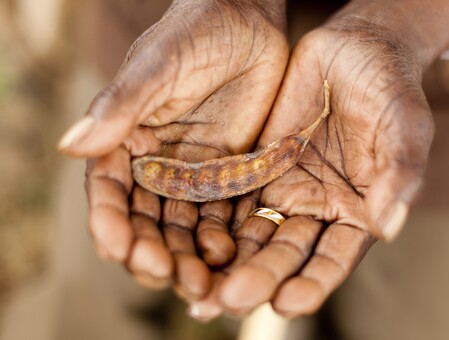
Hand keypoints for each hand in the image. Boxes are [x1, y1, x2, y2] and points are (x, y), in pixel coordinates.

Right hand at [58, 0, 287, 297]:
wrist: (250, 22)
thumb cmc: (196, 31)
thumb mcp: (157, 65)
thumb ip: (120, 105)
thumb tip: (69, 146)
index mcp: (127, 141)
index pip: (111, 190)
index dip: (110, 221)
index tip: (118, 247)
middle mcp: (158, 164)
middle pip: (148, 219)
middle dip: (152, 251)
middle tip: (163, 276)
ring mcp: (196, 174)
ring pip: (186, 226)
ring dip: (189, 258)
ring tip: (199, 286)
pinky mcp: (232, 176)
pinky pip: (227, 214)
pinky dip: (226, 240)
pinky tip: (231, 260)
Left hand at [187, 0, 448, 318]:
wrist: (355, 49)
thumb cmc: (391, 88)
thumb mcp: (405, 127)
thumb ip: (399, 175)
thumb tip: (387, 226)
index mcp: (356, 211)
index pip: (333, 258)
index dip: (313, 283)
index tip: (286, 303)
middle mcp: (317, 208)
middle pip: (286, 252)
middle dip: (260, 277)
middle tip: (230, 300)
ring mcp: (283, 188)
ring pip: (253, 231)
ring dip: (228, 259)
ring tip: (201, 285)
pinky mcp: (256, 165)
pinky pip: (231, 195)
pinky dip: (213, 218)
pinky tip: (191, 237)